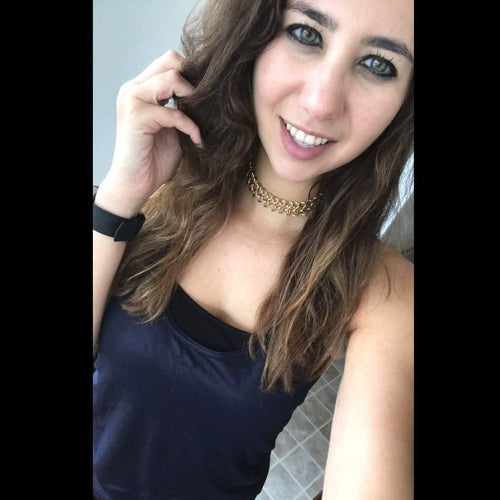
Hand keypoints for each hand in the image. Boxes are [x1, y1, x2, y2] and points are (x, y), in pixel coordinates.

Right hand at [96, 50, 201, 216]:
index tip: (208, 96)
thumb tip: (211, 97)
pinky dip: (191, 127)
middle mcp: (134, 89)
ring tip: (200, 121)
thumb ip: (184, 109)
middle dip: (193, 81)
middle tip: (206, 105)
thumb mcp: (174, 128)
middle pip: (170, 60)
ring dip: (193, 99)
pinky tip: (197, 140)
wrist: (136, 184)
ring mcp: (132, 99)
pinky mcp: (137, 116)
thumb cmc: (154, 160)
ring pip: (172, 77)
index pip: (169, 61)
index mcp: (141, 89)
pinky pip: (174, 112)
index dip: (192, 73)